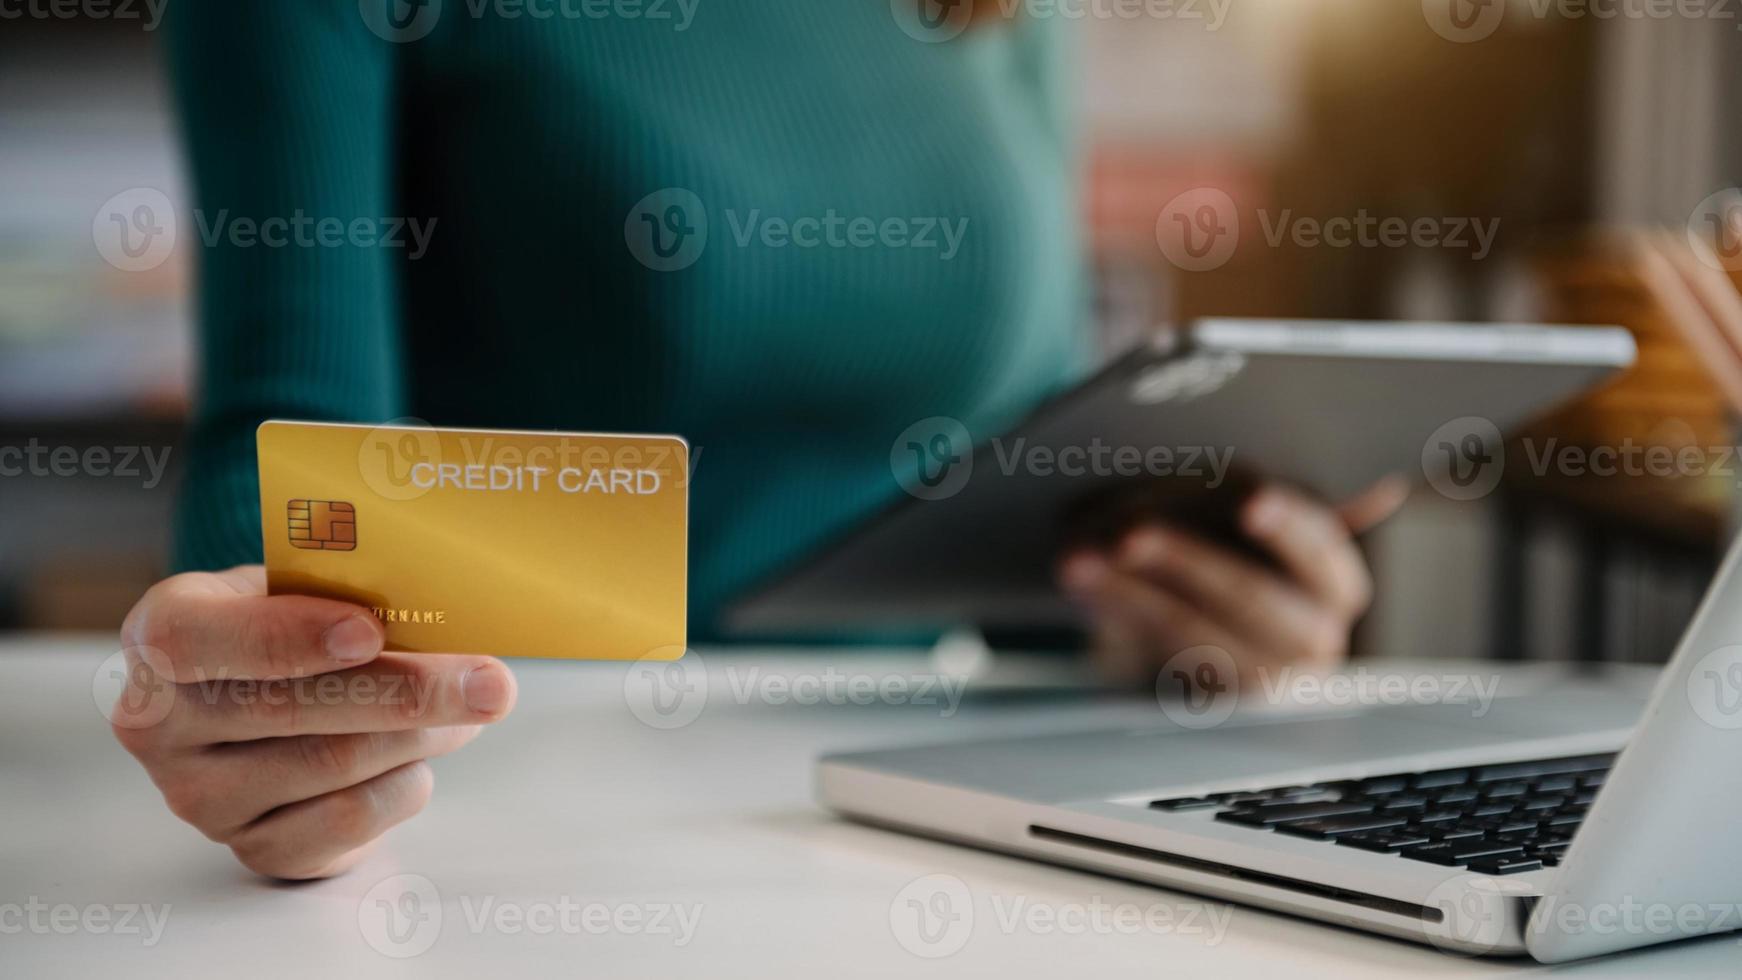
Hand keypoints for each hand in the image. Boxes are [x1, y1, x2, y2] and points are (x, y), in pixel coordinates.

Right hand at [109, 566, 516, 878]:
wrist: (266, 691)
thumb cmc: (290, 622)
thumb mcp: (294, 584)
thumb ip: (340, 588)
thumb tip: (442, 604)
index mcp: (161, 634)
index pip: (197, 639)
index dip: (286, 637)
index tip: (369, 632)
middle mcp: (162, 723)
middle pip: (292, 710)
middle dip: (409, 692)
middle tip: (490, 682)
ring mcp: (200, 796)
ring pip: (334, 764)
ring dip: (424, 733)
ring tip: (469, 705)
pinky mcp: (253, 847)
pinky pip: (349, 819)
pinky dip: (406, 783)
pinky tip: (421, 756)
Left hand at [1058, 479, 1407, 688]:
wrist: (1205, 628)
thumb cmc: (1229, 548)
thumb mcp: (1242, 518)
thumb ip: (1231, 495)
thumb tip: (1210, 490)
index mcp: (1334, 581)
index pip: (1318, 548)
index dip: (1287, 524)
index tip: (1252, 501)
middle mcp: (1310, 636)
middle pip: (1248, 596)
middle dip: (1184, 560)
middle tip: (1130, 534)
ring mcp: (1258, 675)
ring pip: (1191, 631)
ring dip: (1128, 591)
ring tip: (1078, 560)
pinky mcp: (1201, 698)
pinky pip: (1152, 655)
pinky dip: (1113, 611)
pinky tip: (1082, 584)